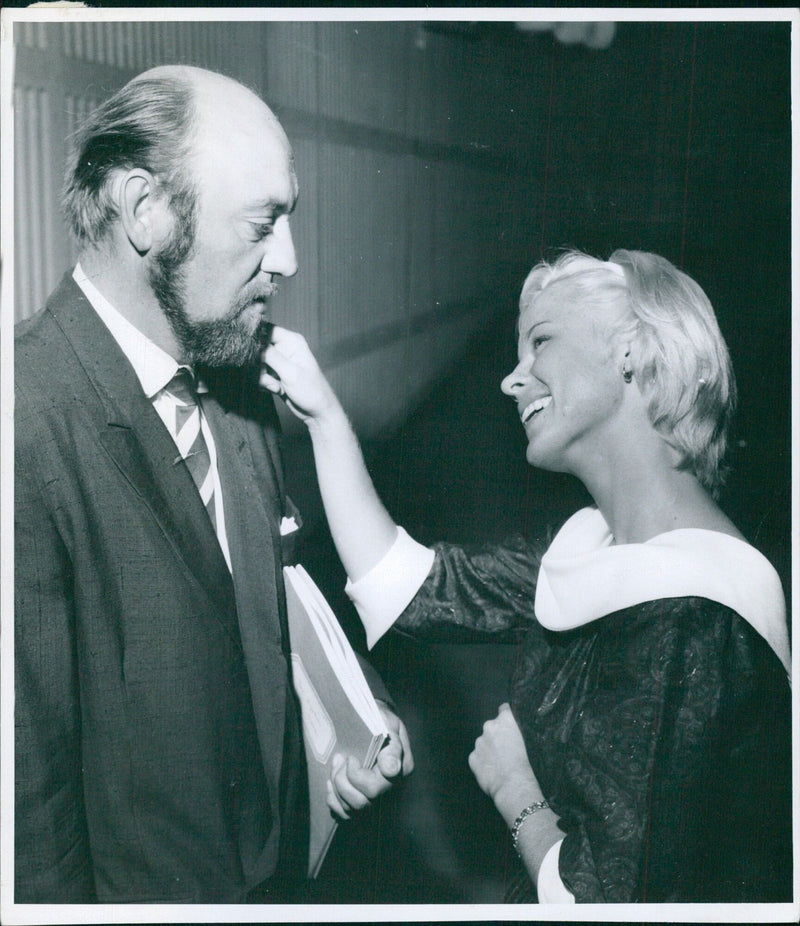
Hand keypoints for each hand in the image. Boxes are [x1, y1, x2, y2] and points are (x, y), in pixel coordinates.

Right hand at [259, 325, 341, 423]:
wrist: (317, 413)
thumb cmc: (311, 391)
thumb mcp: (290, 372)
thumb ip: (270, 356)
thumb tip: (252, 341)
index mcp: (292, 341)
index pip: (265, 329)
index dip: (255, 338)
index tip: (250, 351)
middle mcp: (284, 348)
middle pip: (257, 348)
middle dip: (259, 364)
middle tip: (271, 376)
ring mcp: (279, 362)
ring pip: (256, 363)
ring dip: (263, 377)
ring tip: (278, 386)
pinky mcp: (275, 374)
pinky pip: (259, 375)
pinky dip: (265, 384)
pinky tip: (278, 390)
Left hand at [326, 702, 413, 819]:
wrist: (371, 720)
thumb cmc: (379, 719)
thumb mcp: (387, 722)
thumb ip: (391, 745)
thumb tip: (391, 769)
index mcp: (400, 769)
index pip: (375, 787)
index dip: (356, 776)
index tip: (349, 757)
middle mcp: (390, 787)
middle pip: (362, 802)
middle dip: (343, 781)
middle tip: (339, 758)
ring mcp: (376, 796)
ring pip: (353, 809)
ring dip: (337, 788)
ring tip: (335, 765)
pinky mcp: (363, 798)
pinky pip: (347, 814)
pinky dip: (335, 802)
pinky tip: (331, 785)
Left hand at [469, 702, 541, 820]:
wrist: (514, 785)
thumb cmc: (529, 763)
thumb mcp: (530, 740)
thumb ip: (520, 730)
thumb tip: (516, 729)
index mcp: (505, 719)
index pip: (504, 709)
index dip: (508, 718)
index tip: (511, 727)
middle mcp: (489, 726)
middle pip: (492, 726)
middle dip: (498, 734)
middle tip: (507, 749)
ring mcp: (479, 742)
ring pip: (484, 742)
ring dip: (490, 748)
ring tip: (500, 762)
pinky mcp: (472, 757)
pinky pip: (478, 756)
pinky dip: (483, 761)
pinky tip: (492, 770)